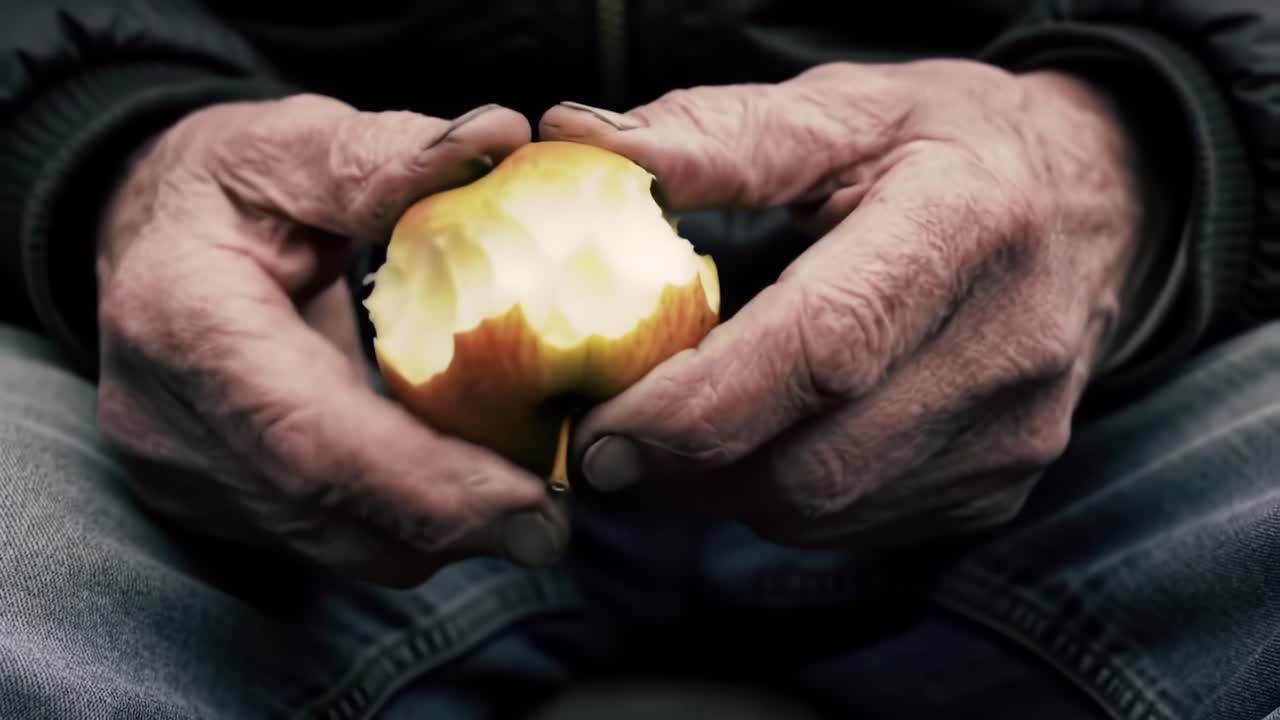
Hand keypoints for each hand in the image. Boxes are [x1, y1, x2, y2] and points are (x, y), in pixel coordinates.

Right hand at [96, 95, 566, 584]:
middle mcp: (164, 419)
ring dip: (435, 531)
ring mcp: (179, 473)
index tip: (531, 502)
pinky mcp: (206, 503)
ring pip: (333, 544)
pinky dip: (399, 521)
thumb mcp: (291, 145)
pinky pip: (323, 538)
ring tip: (518, 488)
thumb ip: (384, 153)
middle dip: (453, 525)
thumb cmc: (222, 183)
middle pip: (326, 509)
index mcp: (181, 319)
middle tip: (553, 521)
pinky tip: (453, 479)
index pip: (309, 434)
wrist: (139, 235)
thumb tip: (499, 137)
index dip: (426, 482)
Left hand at [540, 60, 1155, 544]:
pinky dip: (781, 498)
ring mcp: (1016, 432)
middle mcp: (1009, 345)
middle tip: (608, 438)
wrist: (1093, 202)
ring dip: (722, 486)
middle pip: (813, 460)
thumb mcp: (846, 108)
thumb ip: (717, 136)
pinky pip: (855, 524)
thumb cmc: (950, 145)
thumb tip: (574, 140)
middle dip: (685, 465)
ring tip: (679, 429)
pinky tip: (762, 440)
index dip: (696, 404)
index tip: (600, 428)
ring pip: (821, 510)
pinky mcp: (1001, 485)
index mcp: (966, 224)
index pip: (823, 347)